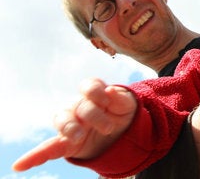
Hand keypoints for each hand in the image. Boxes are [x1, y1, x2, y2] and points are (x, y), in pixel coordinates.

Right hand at [12, 78, 136, 171]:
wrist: (123, 129)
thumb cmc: (121, 110)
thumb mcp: (126, 103)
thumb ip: (119, 97)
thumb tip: (112, 90)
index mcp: (93, 94)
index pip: (89, 87)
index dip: (96, 92)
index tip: (107, 99)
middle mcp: (78, 107)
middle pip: (79, 106)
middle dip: (92, 115)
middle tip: (107, 127)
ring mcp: (71, 124)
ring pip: (63, 122)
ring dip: (70, 128)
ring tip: (79, 136)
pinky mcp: (67, 143)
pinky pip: (48, 149)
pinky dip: (34, 157)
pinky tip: (20, 165)